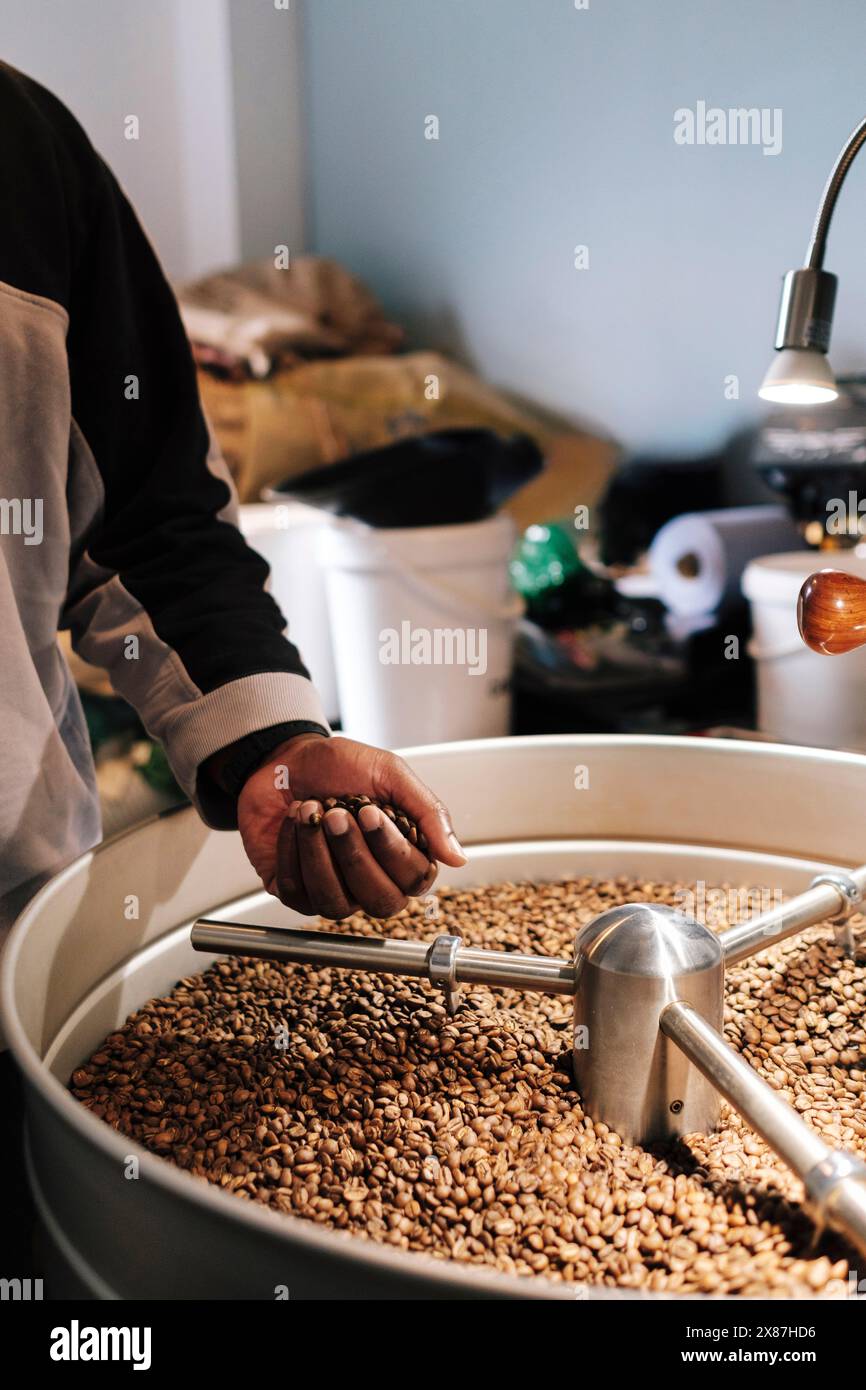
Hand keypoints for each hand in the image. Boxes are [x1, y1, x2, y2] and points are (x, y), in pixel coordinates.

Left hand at [236, 733, 465, 919]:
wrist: (288, 757)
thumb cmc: (341, 766)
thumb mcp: (390, 773)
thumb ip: (428, 813)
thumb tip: (458, 858)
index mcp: (404, 855)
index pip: (415, 879)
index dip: (391, 849)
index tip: (369, 811)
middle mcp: (373, 880)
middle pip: (380, 901)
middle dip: (354, 854)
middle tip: (336, 814)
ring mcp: (335, 890)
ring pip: (335, 902)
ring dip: (317, 852)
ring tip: (309, 811)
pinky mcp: (296, 891)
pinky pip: (297, 892)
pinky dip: (291, 850)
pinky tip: (294, 821)